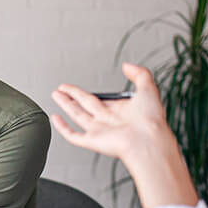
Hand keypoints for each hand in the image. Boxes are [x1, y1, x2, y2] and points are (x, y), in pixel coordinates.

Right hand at [51, 62, 166, 160]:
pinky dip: (63, 128)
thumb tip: (127, 66)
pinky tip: (56, 119)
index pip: (102, 100)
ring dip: (66, 104)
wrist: (147, 141)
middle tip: (62, 88)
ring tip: (56, 94)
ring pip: (78, 115)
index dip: (91, 94)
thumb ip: (139, 74)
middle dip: (72, 95)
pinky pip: (73, 135)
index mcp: (121, 111)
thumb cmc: (151, 121)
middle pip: (85, 105)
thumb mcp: (148, 88)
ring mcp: (99, 131)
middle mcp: (109, 121)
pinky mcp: (92, 141)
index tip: (81, 88)